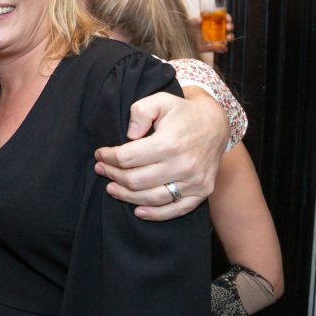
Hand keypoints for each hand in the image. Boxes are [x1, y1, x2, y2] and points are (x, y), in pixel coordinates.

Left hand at [94, 88, 228, 220]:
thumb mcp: (160, 100)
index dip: (109, 158)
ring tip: (111, 188)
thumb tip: (129, 135)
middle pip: (136, 180)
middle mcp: (183, 164)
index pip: (128, 157)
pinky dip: (155, 214)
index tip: (100, 154)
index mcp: (170, 143)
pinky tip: (138, 211)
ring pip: (152, 198)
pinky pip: (176, 209)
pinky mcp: (202, 191)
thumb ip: (140, 112)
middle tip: (101, 170)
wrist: (216, 123)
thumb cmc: (182, 112)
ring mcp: (194, 181)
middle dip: (113, 175)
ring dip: (127, 196)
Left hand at [190, 13, 234, 53]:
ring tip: (228, 38)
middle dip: (230, 26)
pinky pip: (221, 48)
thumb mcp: (189, 25)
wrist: (184, 44)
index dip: (226, 17)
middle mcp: (216, 29)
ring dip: (230, 37)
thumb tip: (200, 19)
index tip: (228, 18)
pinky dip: (223, 49)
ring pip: (227, 37)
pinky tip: (224, 48)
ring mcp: (216, 38)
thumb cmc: (187, 31)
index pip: (221, 17)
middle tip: (228, 27)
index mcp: (210, 21)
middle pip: (226, 26)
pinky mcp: (213, 47)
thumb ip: (194, 22)